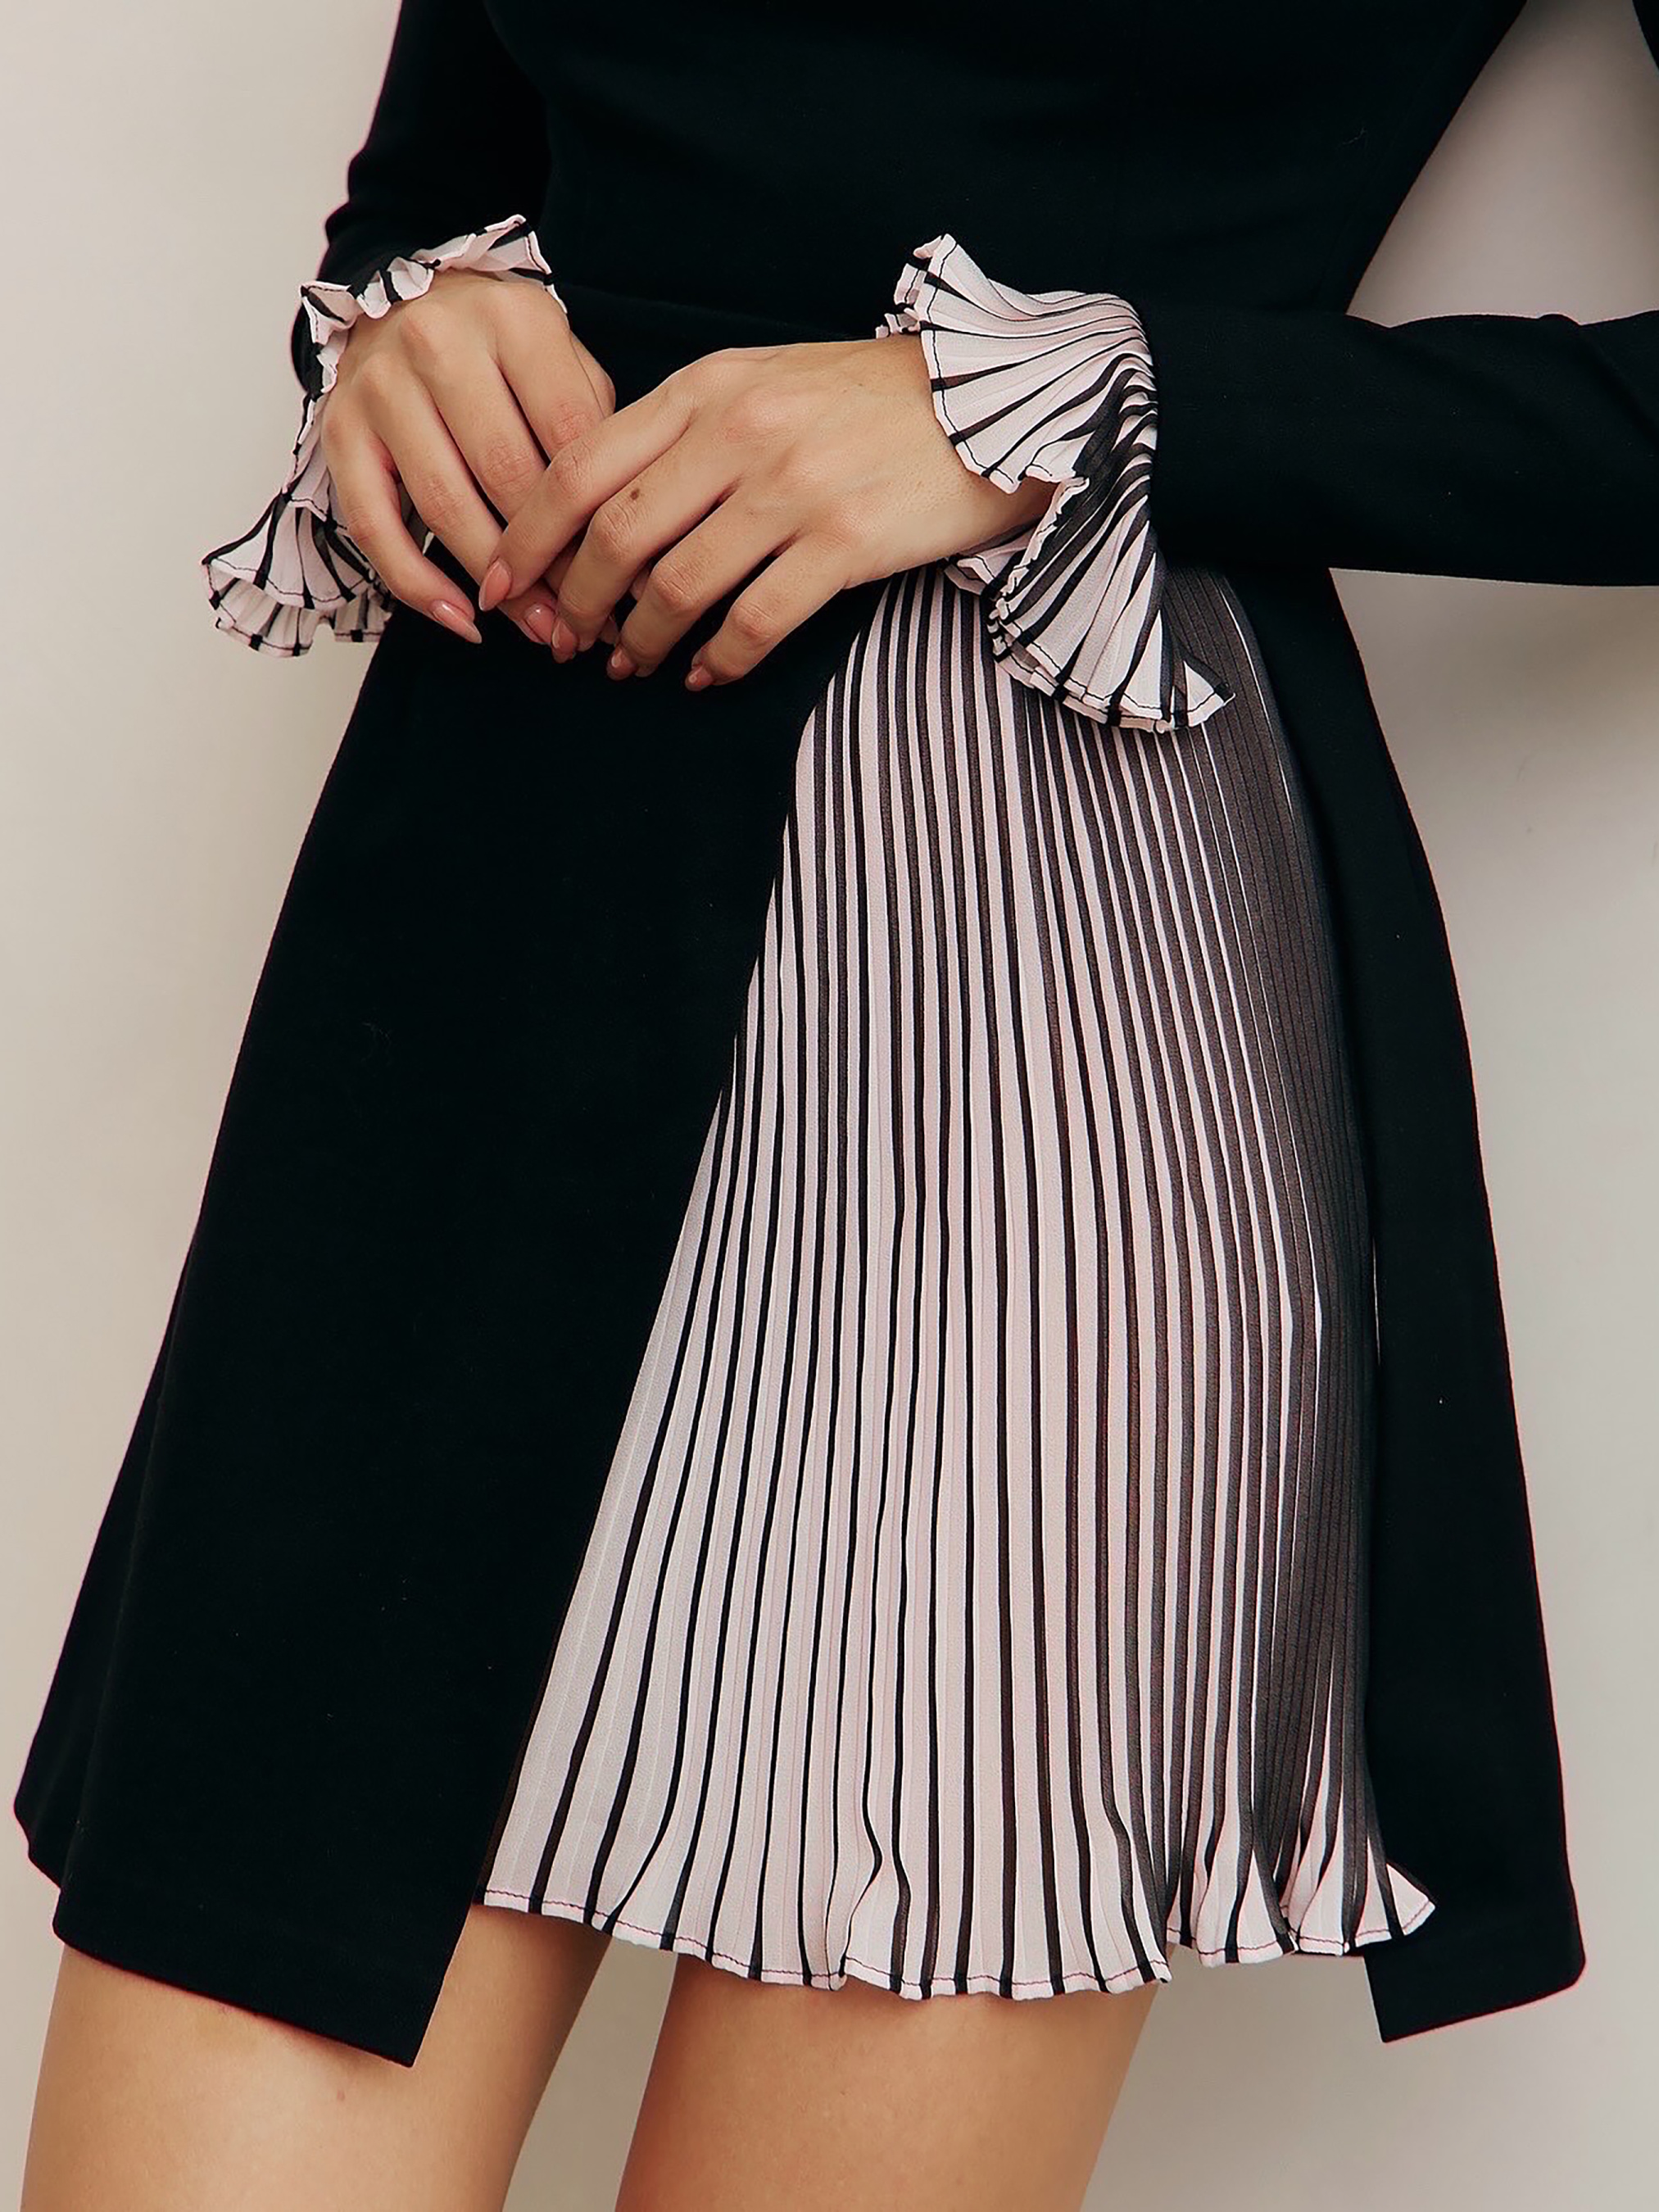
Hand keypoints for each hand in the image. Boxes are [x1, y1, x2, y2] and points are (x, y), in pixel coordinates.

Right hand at [320, 267, 620, 645]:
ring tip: (538, 626)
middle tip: (585, 614)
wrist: (409, 298)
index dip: (599, 519)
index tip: (626, 576)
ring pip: (445, 506)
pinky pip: (374, 526)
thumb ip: (595, 431)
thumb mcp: (564, 361)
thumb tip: (636, 536)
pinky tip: (462, 620)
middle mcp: (439, 343)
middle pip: (507, 476)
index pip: (568, 438)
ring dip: (496, 583)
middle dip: (552, 560)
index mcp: (515, 321)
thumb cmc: (502, 348)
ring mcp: (381, 385)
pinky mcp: (340, 429)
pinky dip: (418, 584)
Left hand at [475, 336, 1052, 683]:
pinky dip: (719, 661)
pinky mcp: (846, 543)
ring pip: (677, 586)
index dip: (527, 536)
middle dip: (575, 603)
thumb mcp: (765, 381)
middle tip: (565, 643)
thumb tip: (606, 507)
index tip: (502, 584)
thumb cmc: (870, 400)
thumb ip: (687, 429)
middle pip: (616, 537)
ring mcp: (793, 488)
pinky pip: (756, 621)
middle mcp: (740, 432)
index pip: (581, 467)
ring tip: (629, 667)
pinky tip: (706, 676)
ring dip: (641, 641)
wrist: (995, 401)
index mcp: (707, 387)